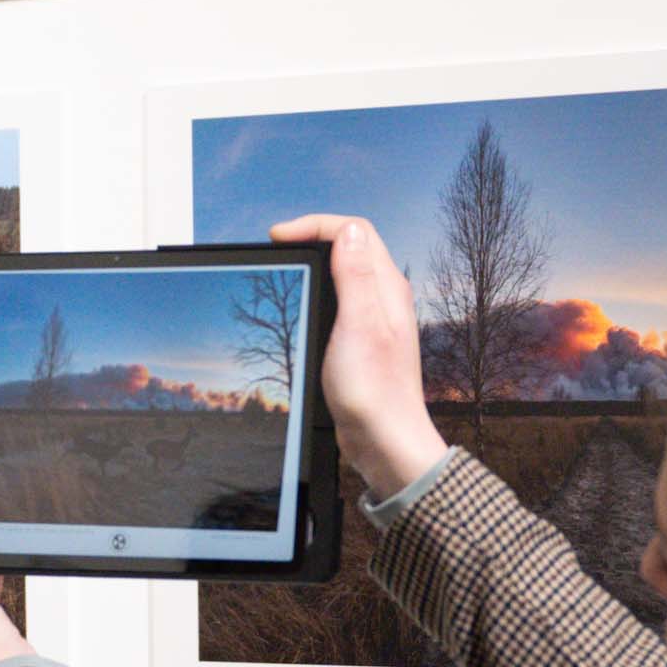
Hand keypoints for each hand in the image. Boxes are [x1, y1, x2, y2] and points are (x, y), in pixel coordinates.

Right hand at [269, 214, 447, 499]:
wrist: (384, 441)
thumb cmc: (374, 391)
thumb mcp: (358, 325)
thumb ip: (355, 275)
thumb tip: (347, 232)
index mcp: (387, 287)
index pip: (354, 230)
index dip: (314, 225)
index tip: (280, 236)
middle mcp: (384, 297)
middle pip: (349, 245)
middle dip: (312, 237)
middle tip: (279, 247)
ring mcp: (374, 318)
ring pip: (344, 272)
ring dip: (314, 264)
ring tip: (286, 270)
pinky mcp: (363, 339)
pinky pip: (340, 299)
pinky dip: (318, 290)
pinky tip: (302, 306)